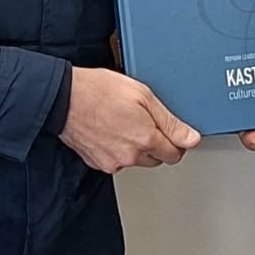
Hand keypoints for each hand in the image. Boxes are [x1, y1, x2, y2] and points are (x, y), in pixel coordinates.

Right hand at [62, 66, 200, 171]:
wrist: (63, 98)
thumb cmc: (99, 90)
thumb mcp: (142, 95)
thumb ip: (170, 121)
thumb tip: (191, 139)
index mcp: (145, 139)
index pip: (175, 153)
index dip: (176, 140)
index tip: (171, 131)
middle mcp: (130, 156)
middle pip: (157, 159)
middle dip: (156, 143)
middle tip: (143, 120)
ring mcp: (112, 162)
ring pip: (136, 161)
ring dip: (136, 147)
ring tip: (123, 121)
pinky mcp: (97, 163)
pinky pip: (117, 160)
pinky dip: (118, 149)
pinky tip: (110, 130)